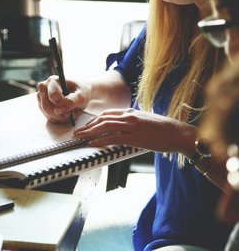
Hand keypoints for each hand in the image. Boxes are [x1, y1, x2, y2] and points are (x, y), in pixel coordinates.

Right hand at [37, 75, 89, 123]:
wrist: (80, 95)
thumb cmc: (81, 92)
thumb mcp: (81, 96)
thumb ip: (71, 101)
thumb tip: (58, 110)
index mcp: (53, 81)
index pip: (53, 95)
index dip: (61, 105)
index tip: (69, 111)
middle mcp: (44, 87)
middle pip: (46, 105)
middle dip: (59, 114)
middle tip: (69, 114)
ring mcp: (41, 97)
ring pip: (46, 112)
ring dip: (58, 117)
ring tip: (68, 114)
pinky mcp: (42, 106)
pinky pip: (47, 117)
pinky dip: (57, 119)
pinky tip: (64, 115)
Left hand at [74, 108, 196, 153]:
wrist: (178, 133)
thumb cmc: (163, 129)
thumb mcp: (145, 120)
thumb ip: (132, 121)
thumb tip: (122, 127)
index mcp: (131, 111)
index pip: (107, 114)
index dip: (94, 120)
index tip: (87, 125)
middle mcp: (129, 116)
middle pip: (102, 119)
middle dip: (88, 126)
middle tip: (78, 132)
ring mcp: (131, 126)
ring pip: (105, 127)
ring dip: (90, 132)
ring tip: (80, 137)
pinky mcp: (134, 137)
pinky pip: (113, 138)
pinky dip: (100, 140)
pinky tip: (93, 143)